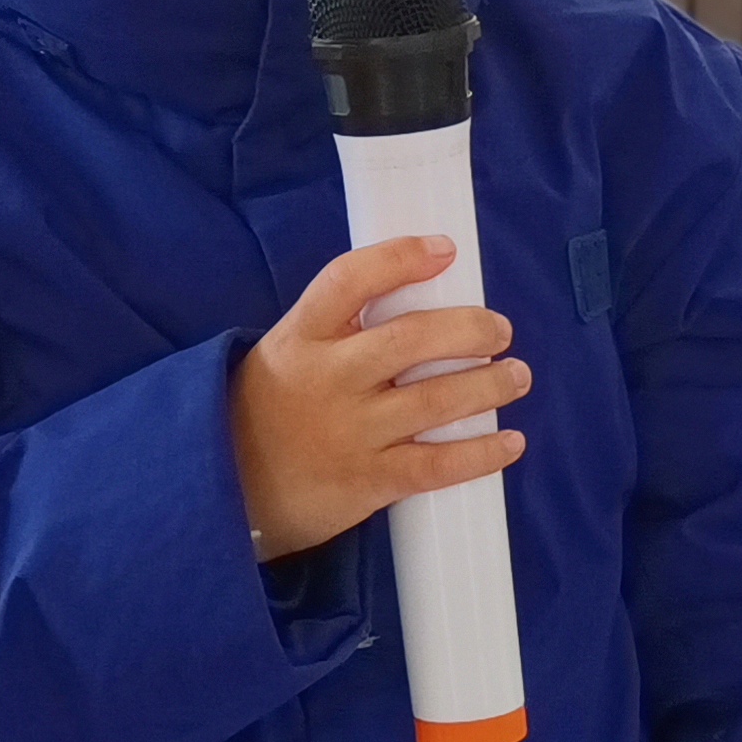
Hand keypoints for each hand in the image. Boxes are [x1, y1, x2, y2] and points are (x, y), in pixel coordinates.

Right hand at [232, 234, 529, 561]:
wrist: (226, 491)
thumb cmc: (270, 411)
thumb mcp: (286, 353)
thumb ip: (340, 330)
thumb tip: (423, 299)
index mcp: (301, 337)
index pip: (349, 280)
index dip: (401, 258)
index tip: (444, 250)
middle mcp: (327, 380)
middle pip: (411, 339)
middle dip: (470, 329)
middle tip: (500, 331)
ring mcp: (349, 432)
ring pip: (436, 400)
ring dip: (490, 385)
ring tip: (515, 377)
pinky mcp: (367, 481)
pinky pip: (437, 465)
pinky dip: (481, 452)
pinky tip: (510, 441)